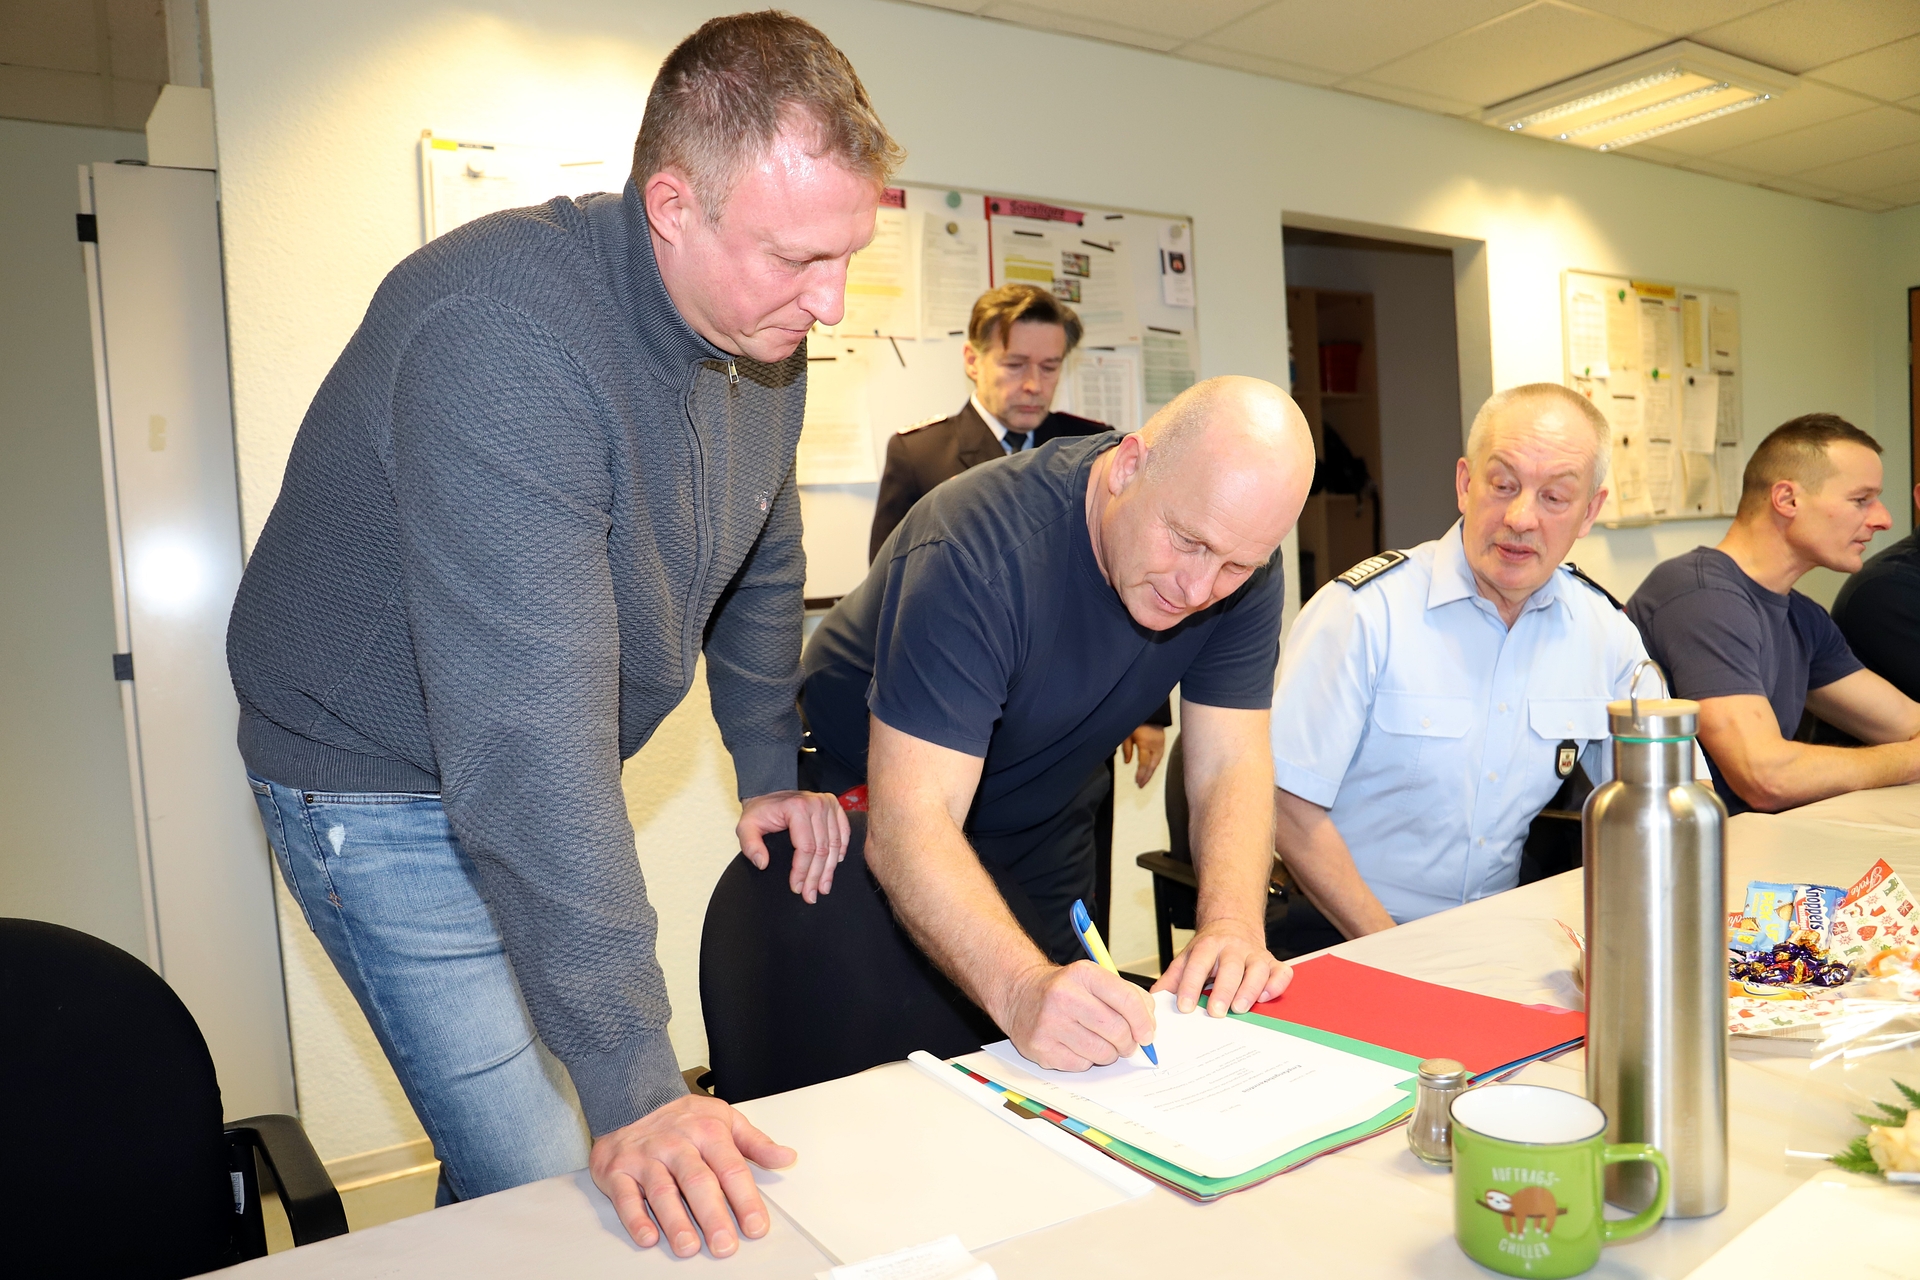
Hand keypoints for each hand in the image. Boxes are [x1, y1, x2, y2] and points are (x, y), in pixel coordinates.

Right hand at [588, 1094, 795, 1257]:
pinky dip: (635, 1218)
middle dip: (712, 1215)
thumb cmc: (682, 1117)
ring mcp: (646, 1158)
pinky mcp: (618, 1171)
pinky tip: (648, 1237)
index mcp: (707, 1132)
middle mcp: (676, 1144)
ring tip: (688, 1246)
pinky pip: (626, 1196)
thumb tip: (786, 1157)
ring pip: (662, 1190)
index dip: (745, 1199)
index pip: (731, 1169)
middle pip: (697, 1181)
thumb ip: (755, 1143)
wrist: (631, 1098)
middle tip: (724, 1245)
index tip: (756, 1226)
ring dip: (675, 1221)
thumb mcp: (724, 1119)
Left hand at [737, 790, 849, 903]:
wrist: (770, 791)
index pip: (806, 847)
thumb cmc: (760, 812)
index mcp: (797, 808)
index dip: (802, 872)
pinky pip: (843, 833)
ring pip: (834, 845)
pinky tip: (833, 866)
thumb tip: (763, 864)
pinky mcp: (836, 807)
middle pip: (822, 849)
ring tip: (823, 888)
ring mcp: (828, 804)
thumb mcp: (745, 826)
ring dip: (829, 870)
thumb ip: (750, 845)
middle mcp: (817, 804)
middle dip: (816, 877)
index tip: (797, 888)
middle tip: (811, 896)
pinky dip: (840, 851)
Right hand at [1003, 960, 1156, 1070]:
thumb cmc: (1063, 990)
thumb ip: (1126, 995)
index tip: (1147, 1034)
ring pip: (1102, 1052)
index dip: (1144, 1022)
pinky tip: (1077, 1046)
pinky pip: (1082, 1065)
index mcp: (1083, 974)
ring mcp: (1050, 1023)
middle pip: (1117, 1030)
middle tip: (1126, 1043)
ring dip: (1109, 1054)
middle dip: (1128, 1042)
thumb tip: (1149, 1023)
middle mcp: (1064, 996)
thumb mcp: (1094, 979)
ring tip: (1100, 1043)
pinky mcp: (1041, 1048)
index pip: (1127, 1000)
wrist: (1020, 995)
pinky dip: (1087, 1061)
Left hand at [1120, 724, 1165, 787]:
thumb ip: (1127, 749)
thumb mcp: (1127, 733)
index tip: (1137, 782)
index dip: (1141, 774)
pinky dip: (1154, 764)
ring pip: (1157, 762)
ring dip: (1150, 772)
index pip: (1144, 763)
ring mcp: (1161, 743)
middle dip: (1146, 776)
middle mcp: (1156, 745)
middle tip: (1141, 786)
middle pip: (1152, 765)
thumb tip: (1127, 763)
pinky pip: (1159, 756)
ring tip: (1144, 780)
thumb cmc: (1136, 720)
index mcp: (1146, 743)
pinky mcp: (1163, 741)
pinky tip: (1150, 769)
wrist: (1149, 710)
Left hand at [1153, 920, 1290, 1015]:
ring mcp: (1255, 955)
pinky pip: (1281, 972)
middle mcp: (1233, 948)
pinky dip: (1277, 984)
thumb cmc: (1209, 949)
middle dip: (1223, 990)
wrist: (1232, 925)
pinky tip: (1266, 997)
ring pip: (1257, 969)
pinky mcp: (1272, 963)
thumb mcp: (1187, 958)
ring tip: (1240, 1008)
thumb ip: (1173, 979)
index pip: (1197, 964)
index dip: (1190, 985)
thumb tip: (1155, 999)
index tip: (1184, 1006)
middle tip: (1216, 1012)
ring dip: (1250, 989)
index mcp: (1208, 946)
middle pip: (1230, 967)